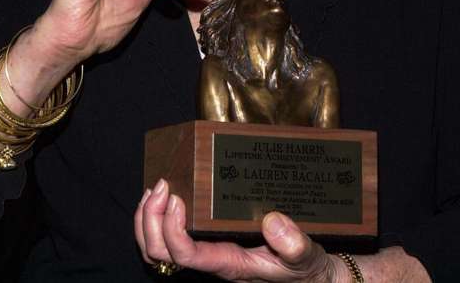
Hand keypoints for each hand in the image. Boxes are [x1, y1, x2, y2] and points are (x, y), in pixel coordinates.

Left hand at [135, 179, 335, 281]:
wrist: (311, 277)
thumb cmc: (305, 269)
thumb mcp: (306, 257)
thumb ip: (293, 244)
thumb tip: (272, 220)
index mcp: (229, 264)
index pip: (186, 256)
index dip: (172, 230)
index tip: (177, 199)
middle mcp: (211, 260)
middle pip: (160, 254)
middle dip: (151, 220)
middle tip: (162, 186)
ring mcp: (207, 252)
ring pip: (157, 249)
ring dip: (148, 219)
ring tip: (156, 188)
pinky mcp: (210, 241)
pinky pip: (169, 238)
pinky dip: (158, 218)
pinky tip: (166, 196)